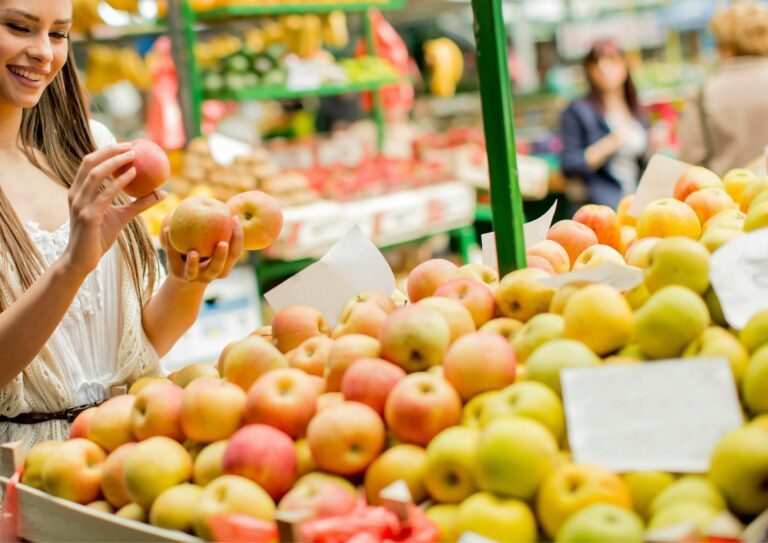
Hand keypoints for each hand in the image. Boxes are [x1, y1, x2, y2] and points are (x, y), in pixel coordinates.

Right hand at [64, 144, 166, 276]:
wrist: (82, 260)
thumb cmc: (100, 237)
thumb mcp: (122, 217)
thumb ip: (140, 204)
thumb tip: (163, 192)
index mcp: (79, 191)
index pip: (89, 163)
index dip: (106, 150)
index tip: (127, 145)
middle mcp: (76, 194)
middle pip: (90, 162)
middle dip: (110, 150)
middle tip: (132, 146)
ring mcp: (80, 204)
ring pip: (95, 174)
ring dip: (115, 161)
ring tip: (134, 155)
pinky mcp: (88, 216)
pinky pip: (105, 194)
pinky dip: (119, 182)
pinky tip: (133, 174)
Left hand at [160, 216, 243, 285]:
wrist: (184, 271)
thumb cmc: (205, 251)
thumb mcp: (214, 244)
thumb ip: (219, 230)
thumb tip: (226, 204)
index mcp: (224, 267)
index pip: (235, 253)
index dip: (238, 237)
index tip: (234, 218)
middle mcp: (210, 274)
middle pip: (217, 267)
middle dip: (220, 256)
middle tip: (223, 243)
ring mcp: (192, 276)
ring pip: (193, 271)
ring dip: (192, 262)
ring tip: (193, 252)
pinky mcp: (175, 272)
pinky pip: (172, 257)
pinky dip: (169, 244)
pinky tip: (167, 230)